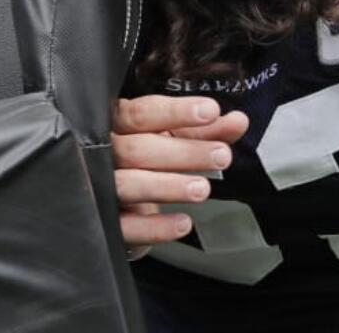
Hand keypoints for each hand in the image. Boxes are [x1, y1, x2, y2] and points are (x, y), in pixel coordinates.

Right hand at [111, 95, 248, 258]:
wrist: (115, 200)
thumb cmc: (147, 158)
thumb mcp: (174, 138)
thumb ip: (205, 130)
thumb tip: (238, 122)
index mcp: (117, 121)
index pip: (142, 113)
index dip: (176, 113)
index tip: (210, 111)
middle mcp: (103, 152)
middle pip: (136, 149)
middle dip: (183, 153)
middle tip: (221, 157)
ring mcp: (99, 187)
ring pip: (127, 184)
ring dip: (168, 186)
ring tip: (202, 189)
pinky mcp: (106, 222)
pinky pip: (125, 227)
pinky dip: (154, 227)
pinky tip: (182, 223)